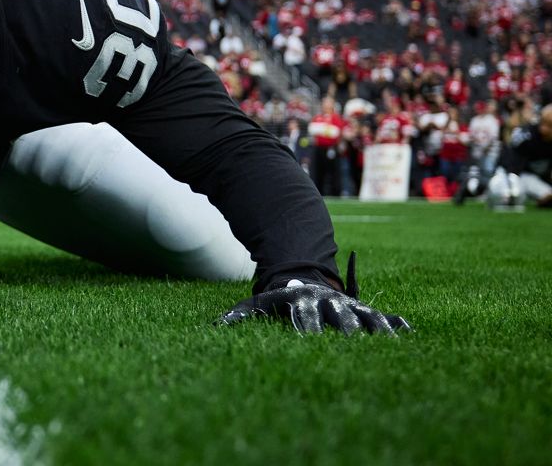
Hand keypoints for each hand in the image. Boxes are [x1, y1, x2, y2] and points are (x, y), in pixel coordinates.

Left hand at [216, 252, 410, 334]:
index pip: (306, 319)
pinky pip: (383, 315)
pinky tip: (408, 333)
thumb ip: (239, 316)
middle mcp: (329, 302)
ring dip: (377, 330)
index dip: (308, 330)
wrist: (303, 276)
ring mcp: (349, 305)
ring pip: (366, 316)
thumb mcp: (257, 304)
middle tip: (354, 347)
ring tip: (389, 345)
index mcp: (303, 302)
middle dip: (347, 331)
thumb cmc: (279, 299)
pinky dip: (396, 323)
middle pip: (341, 318)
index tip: (309, 343)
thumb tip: (215, 328)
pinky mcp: (364, 309)